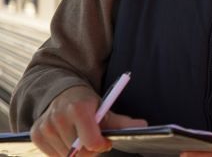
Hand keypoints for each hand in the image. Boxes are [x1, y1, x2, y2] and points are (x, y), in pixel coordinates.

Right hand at [30, 85, 147, 155]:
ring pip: (66, 156)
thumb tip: (143, 126)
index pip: (91, 142)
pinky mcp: (36, 134)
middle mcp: (59, 117)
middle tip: (92, 139)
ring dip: (76, 152)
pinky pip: (53, 156)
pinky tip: (67, 139)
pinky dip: (62, 152)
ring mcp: (45, 126)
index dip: (101, 145)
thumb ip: (121, 122)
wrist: (60, 93)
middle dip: (90, 149)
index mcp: (79, 108)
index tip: (104, 141)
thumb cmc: (86, 103)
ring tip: (79, 137)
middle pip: (80, 152)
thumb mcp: (104, 108)